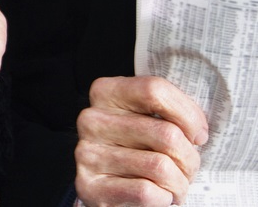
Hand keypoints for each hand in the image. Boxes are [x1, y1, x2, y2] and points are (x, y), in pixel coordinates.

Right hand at [74, 75, 207, 206]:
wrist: (116, 188)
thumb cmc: (141, 150)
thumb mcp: (151, 120)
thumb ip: (167, 111)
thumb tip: (197, 130)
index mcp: (106, 93)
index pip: (154, 90)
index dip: (188, 115)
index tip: (198, 134)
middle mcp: (92, 120)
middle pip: (166, 134)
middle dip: (189, 158)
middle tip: (187, 167)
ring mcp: (88, 153)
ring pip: (160, 167)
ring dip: (179, 182)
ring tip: (173, 183)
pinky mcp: (91, 186)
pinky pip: (146, 192)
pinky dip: (163, 198)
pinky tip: (158, 195)